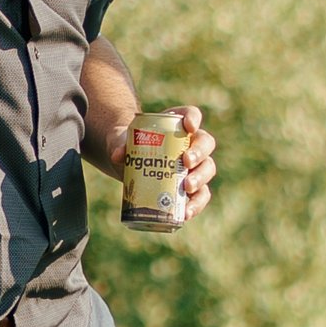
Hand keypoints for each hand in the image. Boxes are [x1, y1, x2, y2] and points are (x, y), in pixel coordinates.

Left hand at [96, 101, 216, 214]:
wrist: (128, 164)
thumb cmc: (128, 146)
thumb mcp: (120, 141)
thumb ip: (118, 144)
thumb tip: (118, 155)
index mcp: (177, 124)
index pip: (191, 114)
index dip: (193, 118)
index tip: (189, 126)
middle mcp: (191, 143)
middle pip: (205, 143)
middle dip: (199, 153)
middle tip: (186, 162)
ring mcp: (193, 166)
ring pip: (207, 169)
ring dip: (201, 178)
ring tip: (188, 188)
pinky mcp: (190, 188)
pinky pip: (201, 195)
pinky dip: (197, 204)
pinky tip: (187, 212)